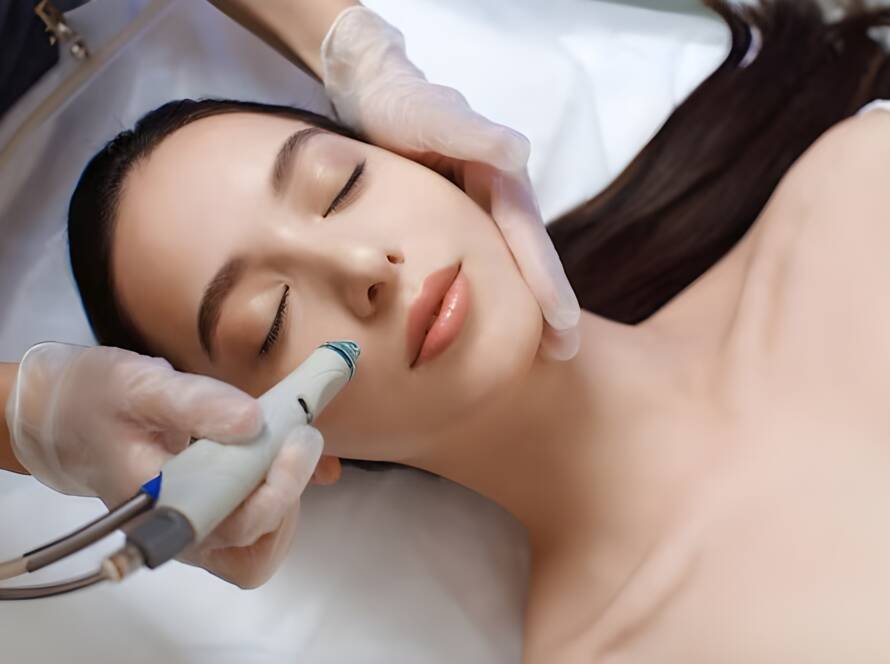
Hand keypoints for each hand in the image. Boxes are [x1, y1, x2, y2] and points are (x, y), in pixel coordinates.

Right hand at [6, 342, 318, 586]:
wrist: (65, 418)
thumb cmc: (95, 401)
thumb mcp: (140, 386)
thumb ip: (197, 403)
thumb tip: (254, 422)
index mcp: (158, 509)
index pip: (233, 527)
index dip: (277, 489)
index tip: (295, 436)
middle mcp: (179, 534)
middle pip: (254, 547)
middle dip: (289, 488)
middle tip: (300, 434)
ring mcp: (195, 533)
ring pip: (261, 547)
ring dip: (289, 496)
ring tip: (287, 443)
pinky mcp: (208, 519)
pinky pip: (257, 530)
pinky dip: (283, 494)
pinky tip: (286, 454)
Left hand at [320, 7, 580, 359]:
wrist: (372, 92)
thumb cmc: (401, 104)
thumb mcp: (431, 116)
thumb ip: (471, 134)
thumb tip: (519, 153)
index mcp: (503, 178)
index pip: (529, 237)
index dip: (547, 282)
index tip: (563, 324)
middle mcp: (499, 197)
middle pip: (528, 258)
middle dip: (549, 306)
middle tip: (564, 354)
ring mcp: (480, 211)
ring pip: (508, 264)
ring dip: (527, 305)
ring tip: (542, 351)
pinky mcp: (458, 220)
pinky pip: (482, 262)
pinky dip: (494, 292)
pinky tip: (492, 321)